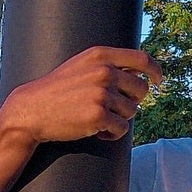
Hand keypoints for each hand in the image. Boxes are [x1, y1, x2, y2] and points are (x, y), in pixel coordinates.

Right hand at [1, 46, 163, 145]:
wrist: (31, 111)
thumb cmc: (57, 91)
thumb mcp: (81, 66)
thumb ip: (108, 65)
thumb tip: (140, 75)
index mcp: (101, 56)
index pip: (141, 59)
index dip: (155, 70)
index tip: (159, 80)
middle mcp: (104, 72)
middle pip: (141, 90)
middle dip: (132, 102)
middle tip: (114, 110)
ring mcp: (102, 94)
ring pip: (132, 111)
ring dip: (119, 120)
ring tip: (100, 121)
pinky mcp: (99, 116)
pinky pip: (122, 129)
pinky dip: (112, 134)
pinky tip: (98, 133)